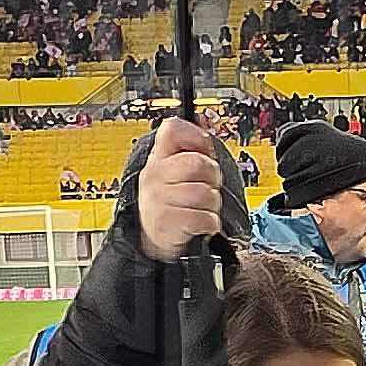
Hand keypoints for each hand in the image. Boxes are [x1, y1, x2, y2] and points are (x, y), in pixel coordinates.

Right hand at [137, 115, 222, 262]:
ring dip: (212, 204)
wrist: (152, 237)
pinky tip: (201, 223)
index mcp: (158, 157)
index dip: (196, 136)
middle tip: (208, 186)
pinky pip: (205, 218)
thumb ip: (189, 150)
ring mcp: (159, 199)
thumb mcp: (172, 172)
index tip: (204, 151)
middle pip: (199, 164)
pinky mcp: (167, 223)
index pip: (173, 129)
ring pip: (205, 193)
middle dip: (213, 177)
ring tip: (203, 207)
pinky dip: (210, 223)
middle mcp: (155, 175)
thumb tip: (206, 128)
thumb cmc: (170, 202)